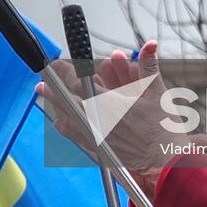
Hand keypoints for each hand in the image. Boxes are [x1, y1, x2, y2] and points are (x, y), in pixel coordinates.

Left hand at [36, 41, 188, 196]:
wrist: (165, 163)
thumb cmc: (162, 129)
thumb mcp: (157, 93)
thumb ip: (149, 65)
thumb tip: (150, 44)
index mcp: (109, 104)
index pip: (78, 84)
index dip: (65, 72)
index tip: (56, 63)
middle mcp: (97, 121)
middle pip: (66, 101)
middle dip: (52, 87)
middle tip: (41, 78)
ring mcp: (95, 137)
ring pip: (66, 118)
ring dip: (55, 104)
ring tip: (43, 94)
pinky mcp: (98, 149)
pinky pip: (75, 137)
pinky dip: (65, 126)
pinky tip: (58, 120)